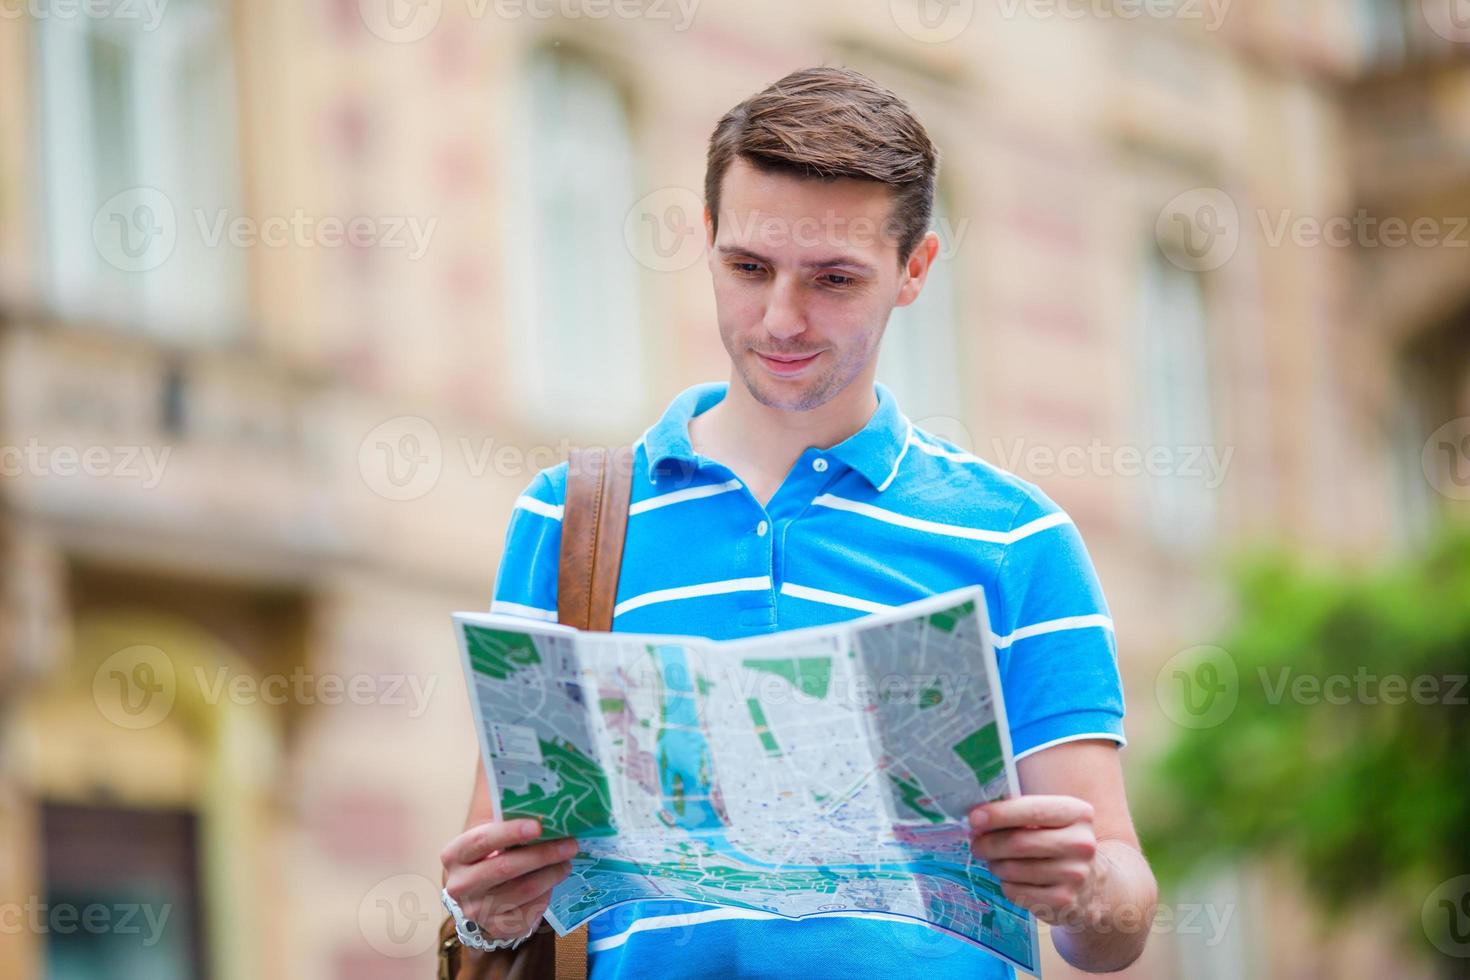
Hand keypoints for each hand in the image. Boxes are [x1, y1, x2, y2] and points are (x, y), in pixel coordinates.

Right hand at [440, 817, 577, 940]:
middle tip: (570, 844)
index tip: (538, 826)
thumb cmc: (490, 855)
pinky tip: (552, 882)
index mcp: (454, 855)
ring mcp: (476, 911)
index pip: (482, 840)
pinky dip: (546, 894)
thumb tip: (545, 811)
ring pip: (523, 890)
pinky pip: (529, 911)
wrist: (480, 893)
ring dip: (552, 874)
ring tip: (566, 862)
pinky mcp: (495, 928)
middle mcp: (459, 885)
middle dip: (543, 854)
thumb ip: (508, 823)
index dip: (511, 832)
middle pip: (506, 867)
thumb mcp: (490, 836)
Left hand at [969, 796, 1098, 926]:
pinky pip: (1017, 892)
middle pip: (1019, 842)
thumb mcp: (1051, 820)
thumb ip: (1019, 812)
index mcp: (1078, 814)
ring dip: (996, 865)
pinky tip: (1012, 880)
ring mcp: (1075, 875)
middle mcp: (1082, 844)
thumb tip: (978, 818)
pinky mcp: (1064, 901)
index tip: (974, 818)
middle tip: (976, 844)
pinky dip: (1006, 885)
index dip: (999, 814)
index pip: (1033, 810)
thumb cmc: (1058, 843)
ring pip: (1014, 869)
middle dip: (988, 843)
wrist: (1093, 884)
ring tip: (996, 862)